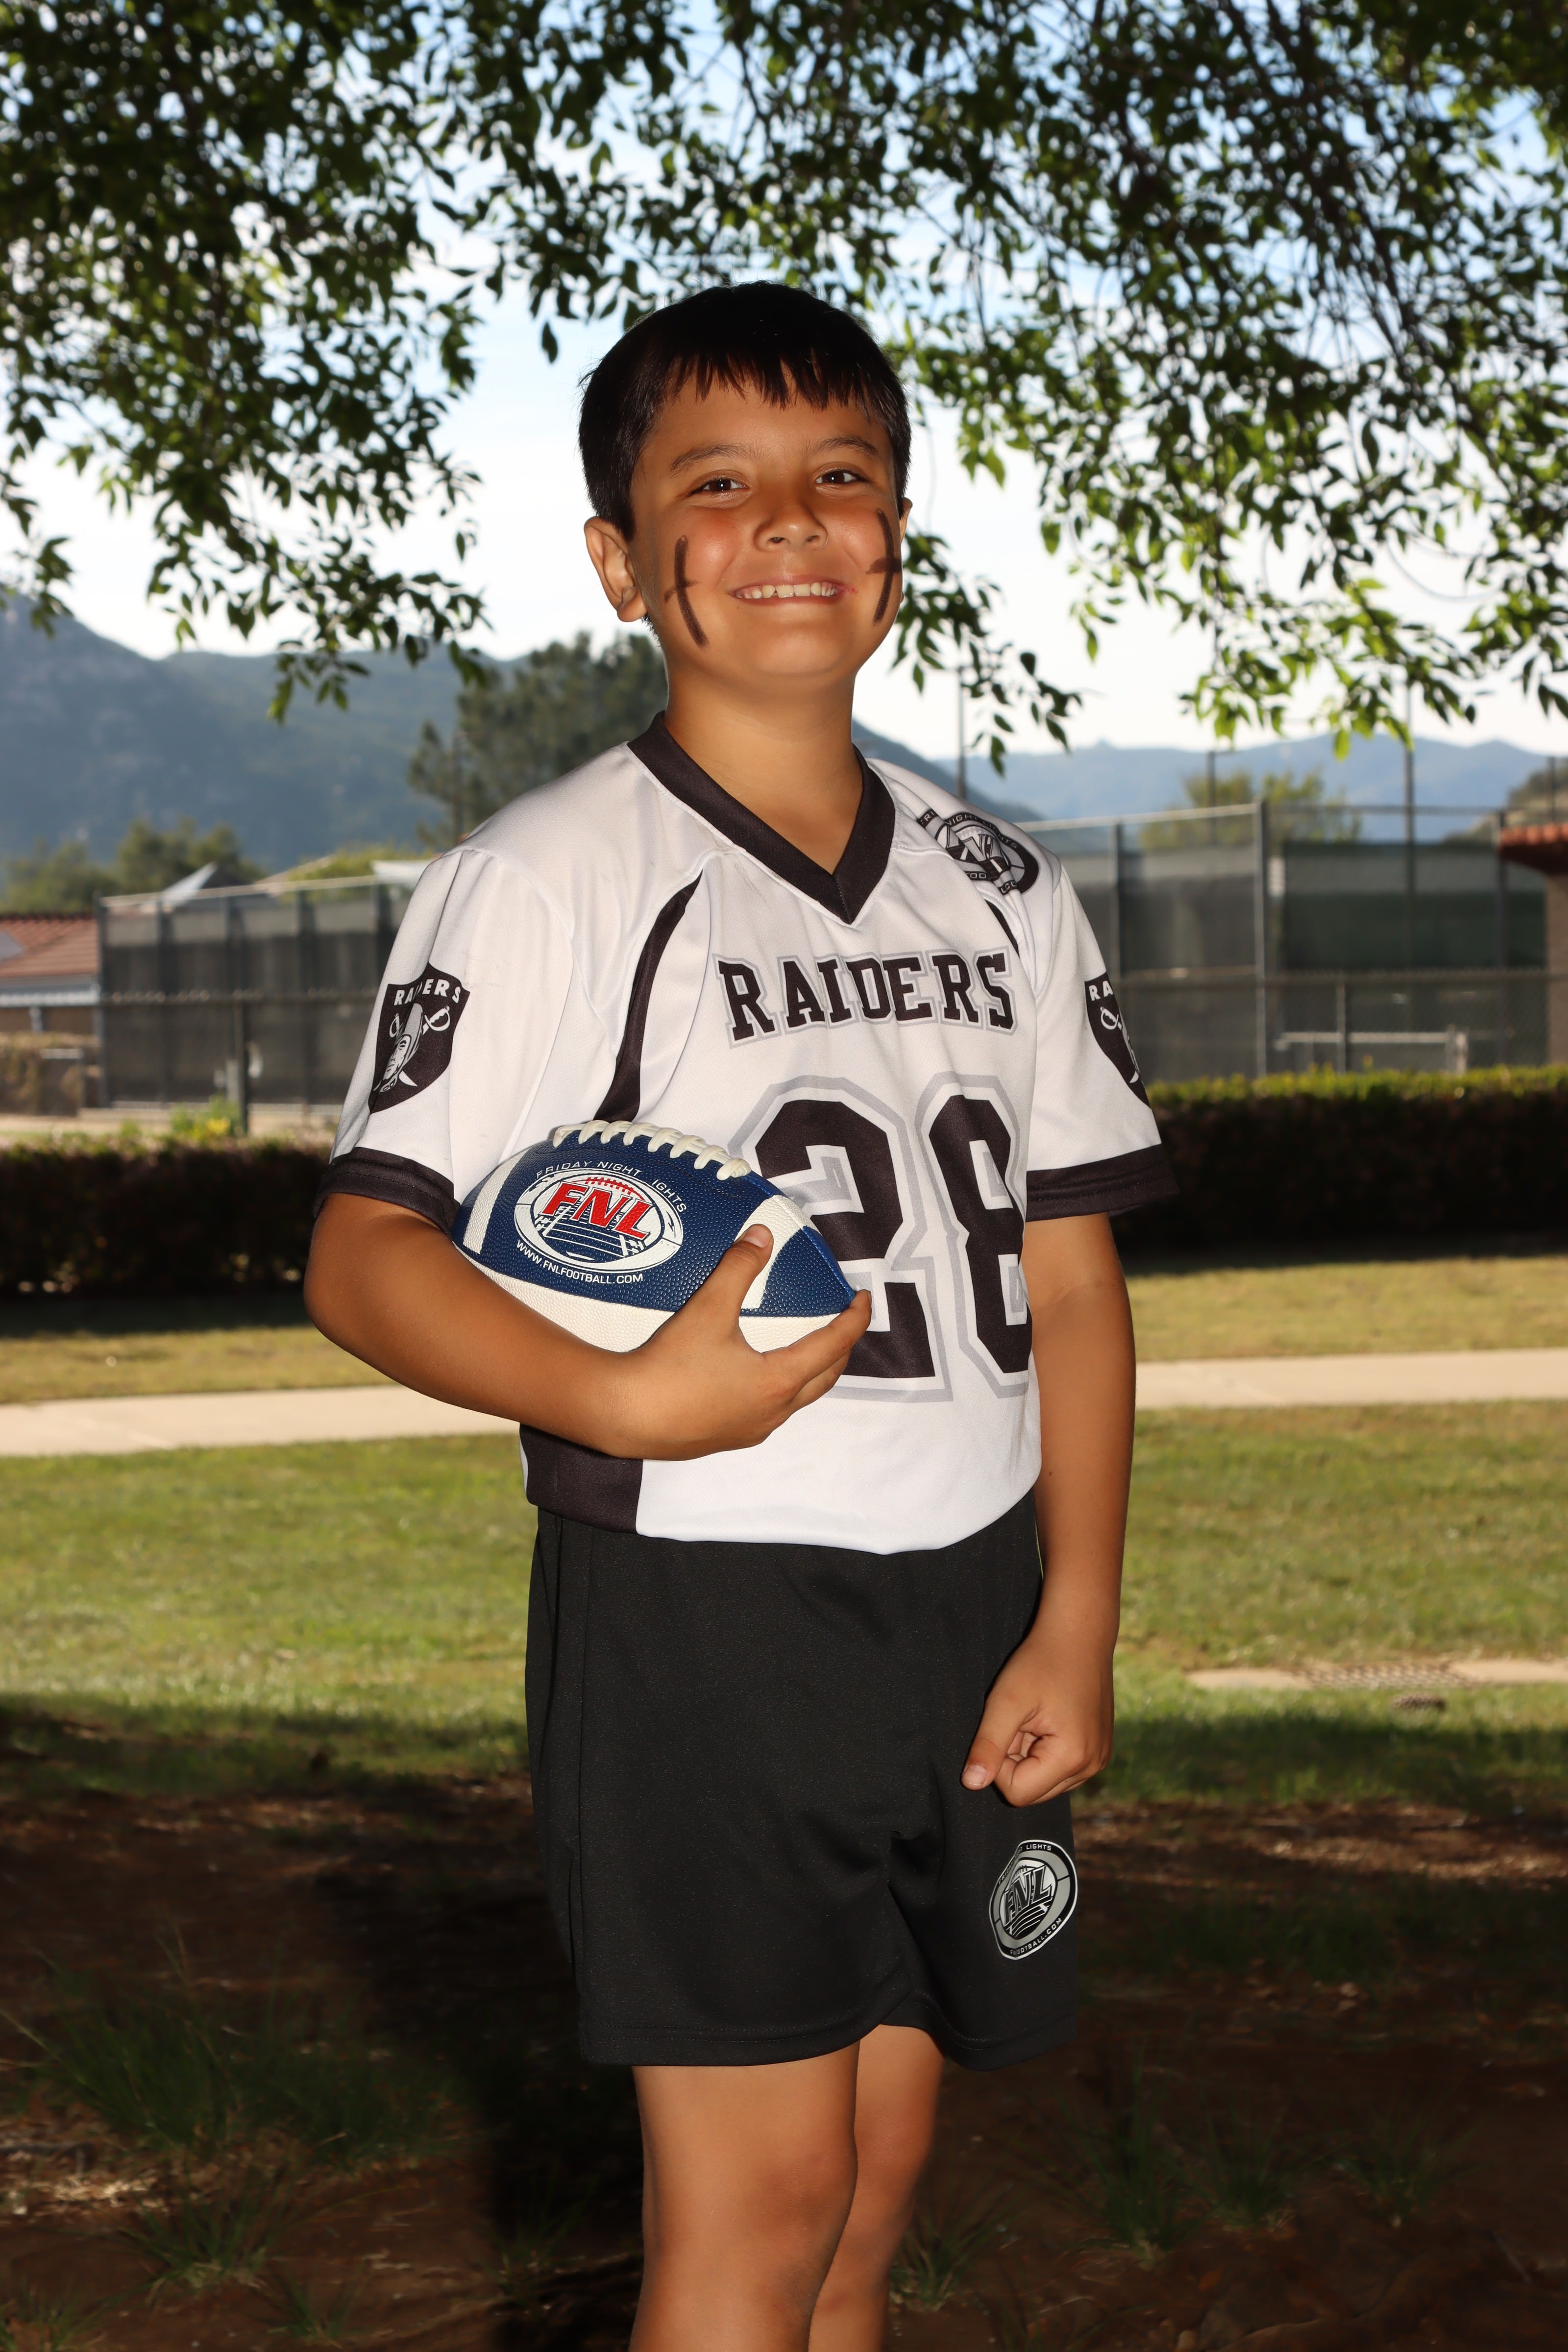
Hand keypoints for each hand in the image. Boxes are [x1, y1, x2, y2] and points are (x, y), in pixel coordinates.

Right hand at [607, 1225, 871, 1459]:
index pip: (834, 1346)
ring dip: (811, 1371)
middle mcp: (773, 1412)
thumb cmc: (668, 1366)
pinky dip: (780, 1388)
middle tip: (842, 1321)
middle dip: (840, 1348)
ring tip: (807, 1344)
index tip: (863, 1299)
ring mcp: (751, 1430)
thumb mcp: (707, 1309)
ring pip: (798, 1399)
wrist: (623, 1416)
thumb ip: (738, 1268)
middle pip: (825, 1378)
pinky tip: (759, 1375)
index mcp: (778, 1382)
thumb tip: (763, 1235)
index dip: (854, 1319)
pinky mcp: (727, 1438)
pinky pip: (769, 1411)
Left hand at [960, 1623, 1113, 1806]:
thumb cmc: (1041, 1662)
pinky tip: (1051, 1719)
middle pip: (1033, 1791)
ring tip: (1038, 1718)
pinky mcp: (1099, 1751)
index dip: (1000, 1763)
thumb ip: (988, 1745)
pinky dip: (1047, 1750)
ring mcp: (1098, 1760)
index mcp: (1073, 1758)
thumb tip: (971, 1784)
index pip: (1017, 1792)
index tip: (1009, 1726)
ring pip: (1045, 1782)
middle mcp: (1092, 1767)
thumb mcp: (1006, 1701)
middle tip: (1023, 1720)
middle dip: (1017, 1760)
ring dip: (1031, 1756)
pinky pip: (1061, 1769)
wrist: (1079, 1634)